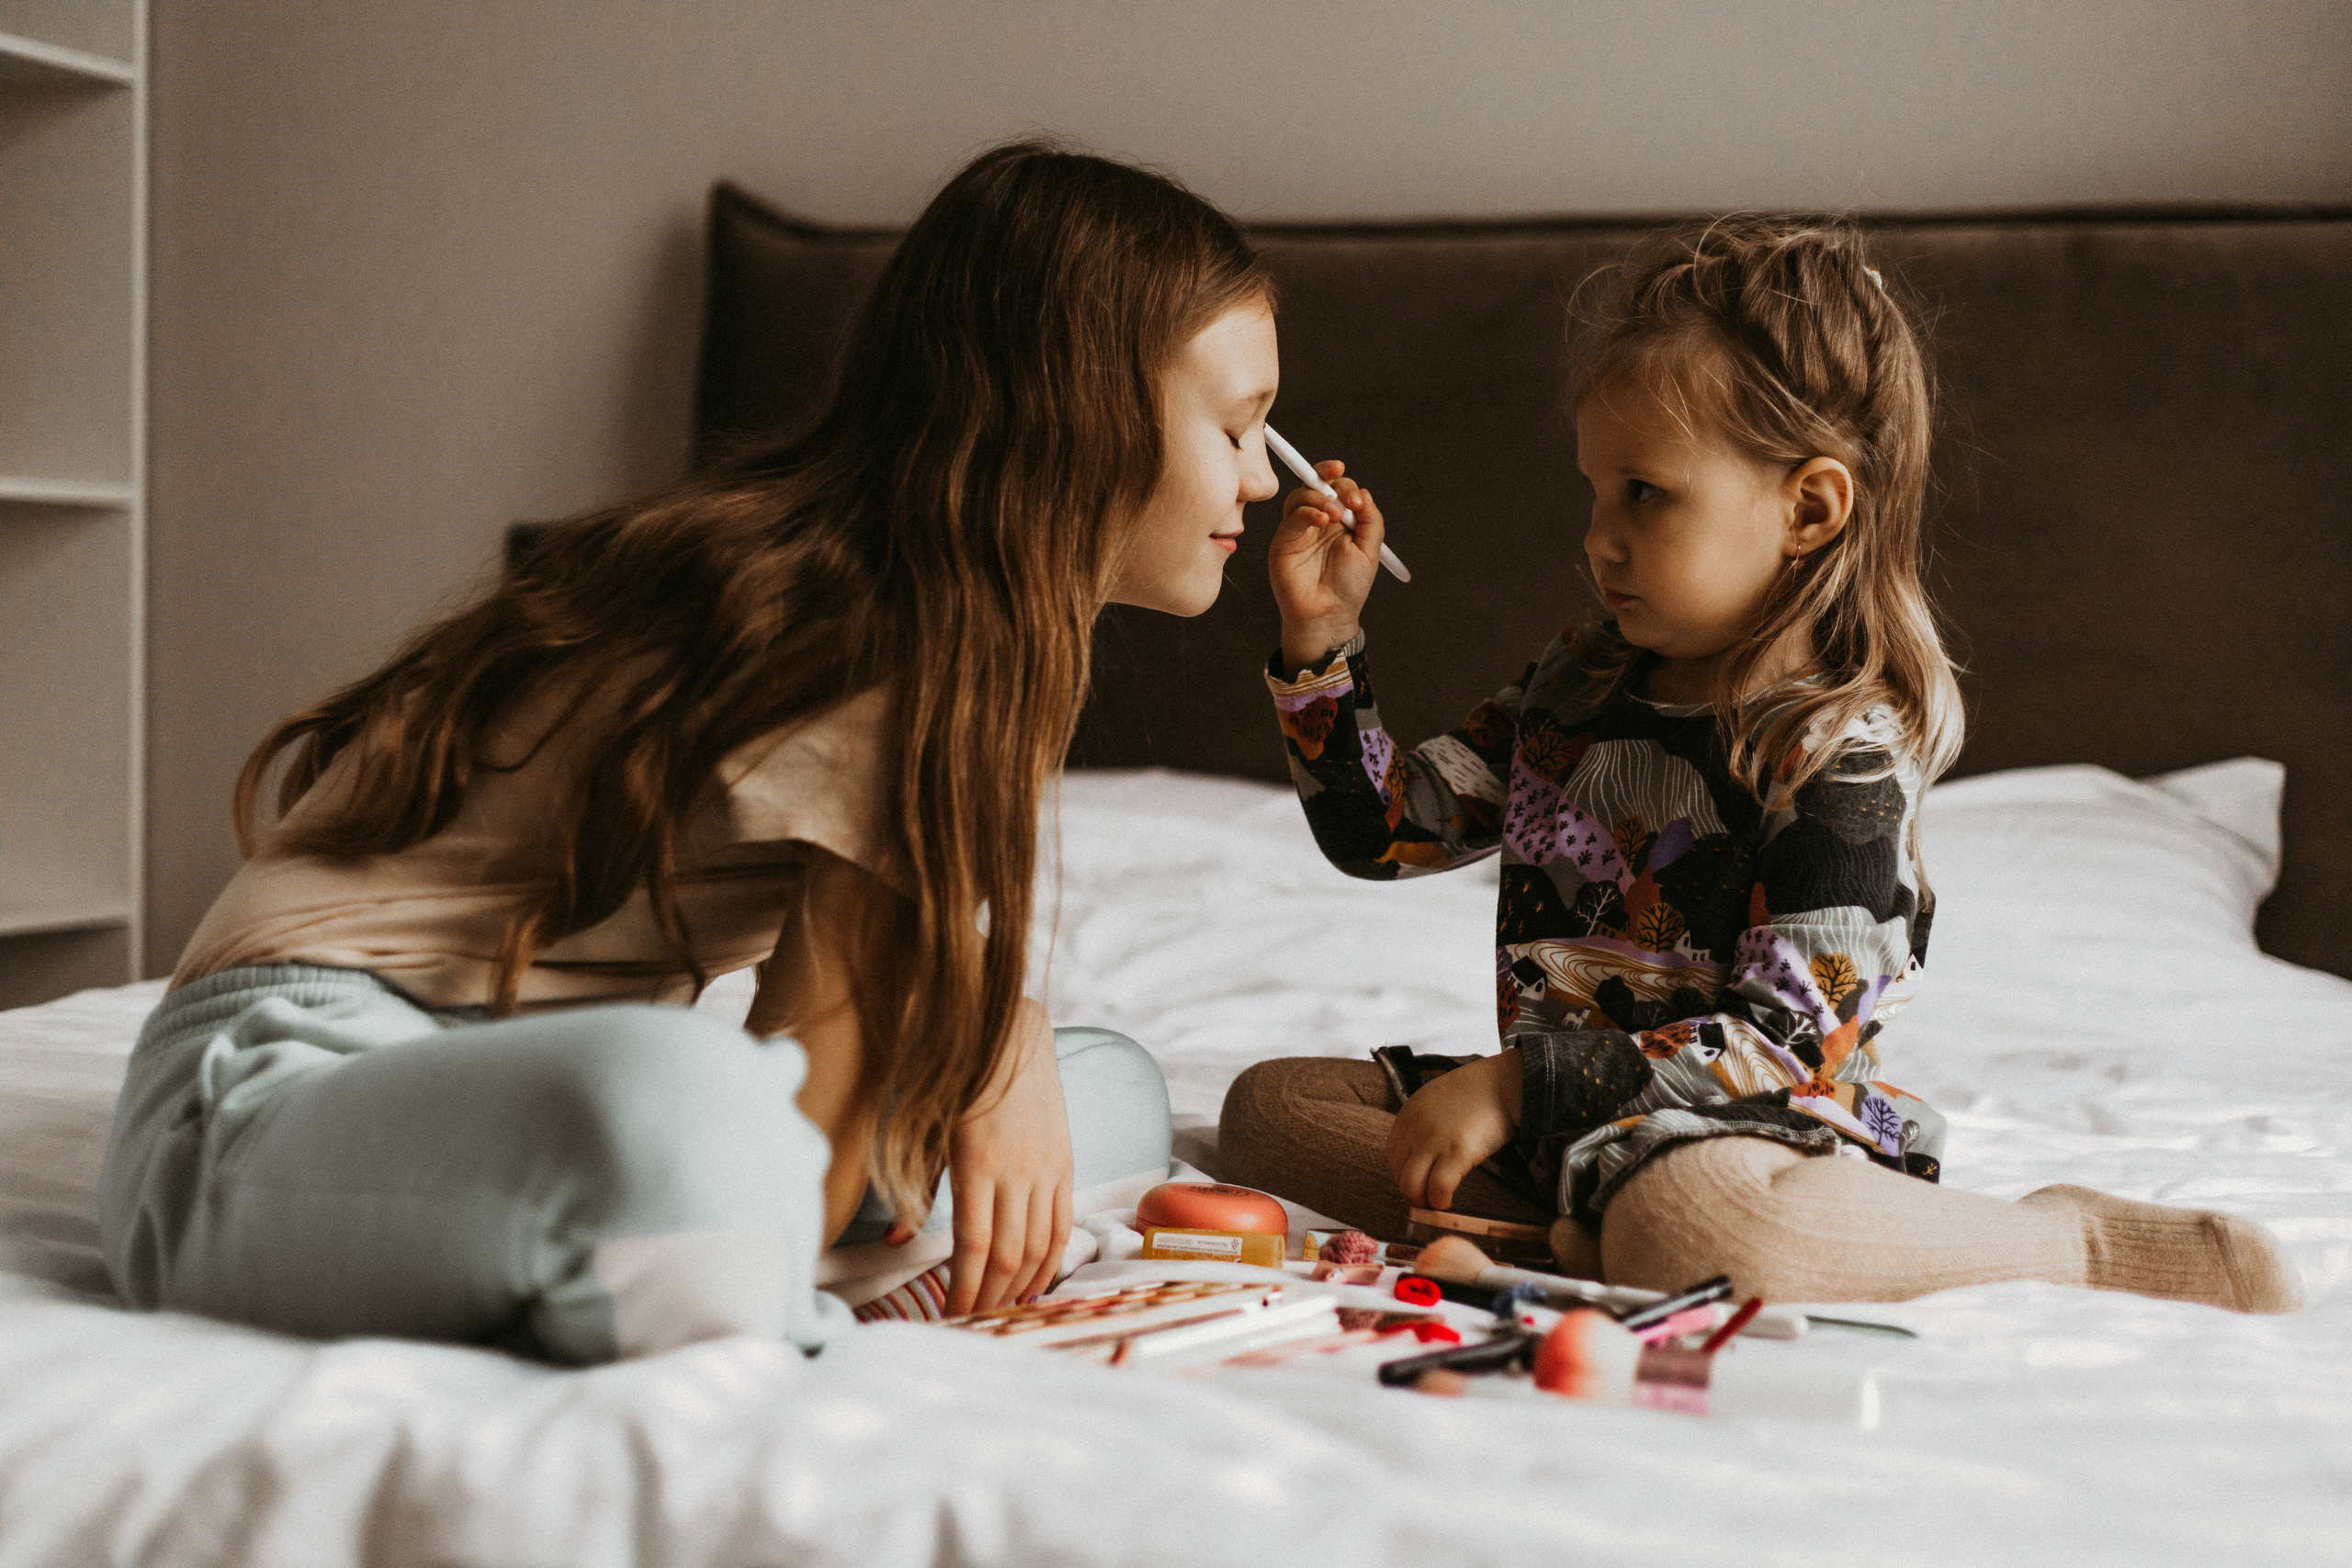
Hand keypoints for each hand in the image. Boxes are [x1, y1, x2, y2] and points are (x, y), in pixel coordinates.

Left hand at [944, 999, 1072, 1313]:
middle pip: (1008, 1254)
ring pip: (1040, 1246)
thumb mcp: (927, 1129)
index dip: (962, 1289)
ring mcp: (1047, 1168)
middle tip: (972, 1323)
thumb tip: (895, 1242)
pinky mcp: (1066, 1164)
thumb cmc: (959, 1079)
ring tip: (1001, 1310)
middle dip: (989, 1297)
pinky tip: (1036, 1282)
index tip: (950, 1316)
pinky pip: (1064, 1225)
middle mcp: (1018, 1169)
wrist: (1013, 1036)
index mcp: (977, 1162)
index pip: (973, 1245)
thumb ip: (917, 1187)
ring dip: (1021, 1286)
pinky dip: (1052, 1261)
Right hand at [1269, 459, 1384, 673]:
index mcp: (1338, 520)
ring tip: (1335, 515)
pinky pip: (1292, 517)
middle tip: (1347, 499)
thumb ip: (1370, 520)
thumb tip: (1363, 492)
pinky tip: (1321, 521)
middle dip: (1331, 483)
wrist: (1329, 616)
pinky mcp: (1283, 541)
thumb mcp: (1369, 551)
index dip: (1344, 484)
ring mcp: (1298, 530)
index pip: (1336, 488)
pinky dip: (1307, 512)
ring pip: (1300, 496)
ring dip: (1319, 497)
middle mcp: (1317, 521)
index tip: (1355, 497)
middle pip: (1315, 485)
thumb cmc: (1348, 588)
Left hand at [1384, 1051, 1522, 1210]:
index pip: (1391, 1157)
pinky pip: (1438, 1189)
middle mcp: (1415, 1128)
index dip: (1406, 1174)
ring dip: (1424, 1202)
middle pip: (1398, 1175)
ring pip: (1410, 1187)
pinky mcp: (1458, 1151)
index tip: (1422, 1181)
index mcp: (1407, 1116)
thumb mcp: (1433, 1101)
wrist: (1503, 1082)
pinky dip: (1440, 1202)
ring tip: (1438, 1201)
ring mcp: (1435, 1140)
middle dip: (1413, 1193)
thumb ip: (1420, 1124)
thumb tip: (1416, 1156)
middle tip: (1431, 1198)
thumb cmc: (1475, 1094)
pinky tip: (1449, 1201)